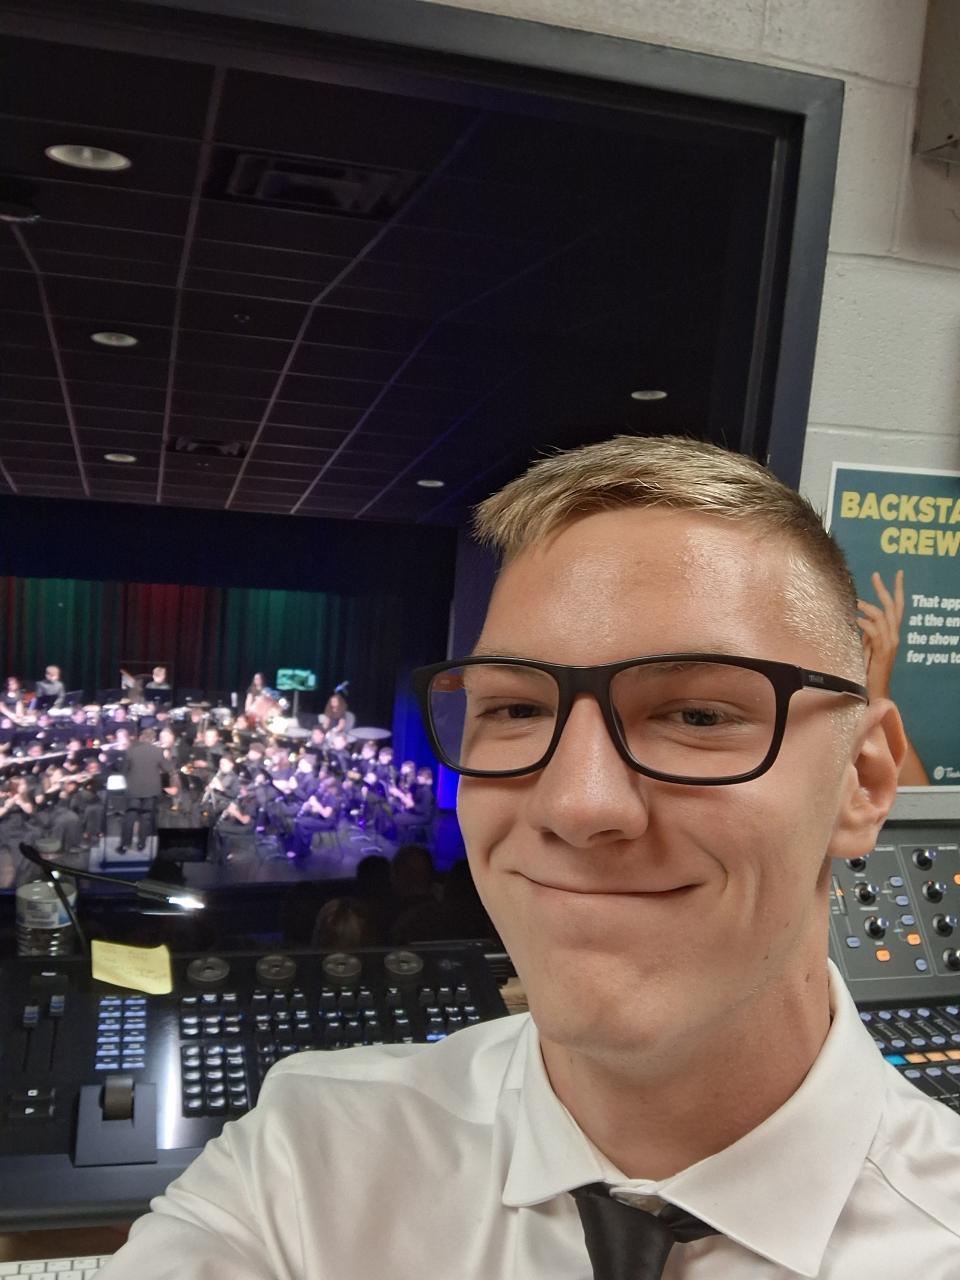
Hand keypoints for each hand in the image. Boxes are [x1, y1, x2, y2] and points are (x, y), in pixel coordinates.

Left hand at [857, 569, 903, 699]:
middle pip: (893, 607)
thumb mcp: (868, 646)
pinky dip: (866, 624)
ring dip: (869, 608)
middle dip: (884, 590)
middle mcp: (895, 636)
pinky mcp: (883, 651)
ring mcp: (890, 644)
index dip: (897, 589)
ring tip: (856, 603)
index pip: (897, 607)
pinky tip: (857, 621)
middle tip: (876, 575)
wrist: (875, 689)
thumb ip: (868, 633)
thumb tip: (861, 618)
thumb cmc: (869, 669)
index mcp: (893, 633)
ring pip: (883, 618)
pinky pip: (876, 632)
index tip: (896, 574)